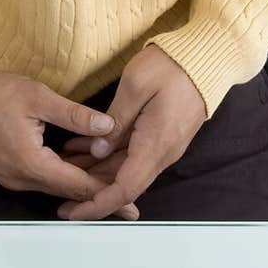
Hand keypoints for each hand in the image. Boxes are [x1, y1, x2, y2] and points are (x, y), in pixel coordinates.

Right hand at [0, 65, 139, 219]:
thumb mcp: (37, 96)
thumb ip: (75, 115)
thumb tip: (108, 126)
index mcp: (31, 164)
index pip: (79, 185)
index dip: (108, 190)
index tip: (132, 201)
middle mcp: (21, 178)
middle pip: (70, 192)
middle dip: (100, 190)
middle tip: (131, 195)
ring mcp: (13, 177)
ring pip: (57, 186)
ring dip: (83, 182)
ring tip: (113, 179)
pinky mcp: (8, 171)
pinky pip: (44, 178)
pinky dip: (65, 174)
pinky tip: (82, 164)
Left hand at [56, 46, 206, 219]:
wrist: (208, 56)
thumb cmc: (172, 65)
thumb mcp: (135, 86)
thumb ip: (115, 121)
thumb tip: (98, 151)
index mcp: (155, 144)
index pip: (124, 189)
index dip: (97, 204)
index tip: (74, 211)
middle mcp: (162, 152)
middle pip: (123, 184)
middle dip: (90, 190)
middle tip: (58, 190)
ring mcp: (164, 145)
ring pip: (125, 169)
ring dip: (96, 170)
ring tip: (64, 163)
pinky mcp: (162, 136)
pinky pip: (132, 155)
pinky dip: (107, 155)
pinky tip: (83, 147)